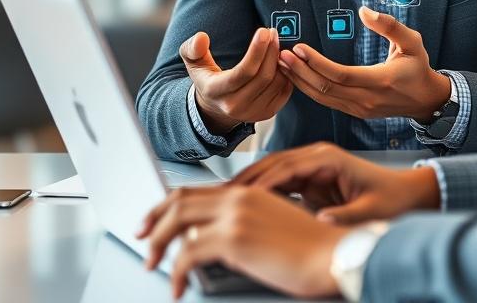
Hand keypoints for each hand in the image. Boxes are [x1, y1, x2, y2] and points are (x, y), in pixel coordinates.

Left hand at [136, 184, 346, 299]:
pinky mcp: (234, 238)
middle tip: (143, 238)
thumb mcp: (274, 225)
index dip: (170, 205)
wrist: (333, 255)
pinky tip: (178, 286)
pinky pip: (187, 253)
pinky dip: (175, 271)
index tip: (156, 221)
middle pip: (179, 199)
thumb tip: (214, 237)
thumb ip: (245, 222)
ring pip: (176, 220)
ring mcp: (236, 215)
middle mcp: (239, 197)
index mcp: (250, 192)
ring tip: (153, 263)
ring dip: (158, 243)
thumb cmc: (312, 248)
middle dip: (154, 219)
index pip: (197, 190)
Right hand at [180, 28, 292, 134]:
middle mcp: (234, 106)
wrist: (216, 107)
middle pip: (263, 76)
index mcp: (216, 91)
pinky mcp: (267, 113)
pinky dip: (286, 73)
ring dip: (280, 61)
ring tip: (276, 43)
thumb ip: (192, 49)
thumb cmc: (207, 78)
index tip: (264, 31)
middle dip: (271, 51)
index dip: (257, 50)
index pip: (243, 71)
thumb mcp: (194, 63)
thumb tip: (201, 37)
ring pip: (276, 83)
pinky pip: (284, 90)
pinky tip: (280, 60)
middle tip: (273, 32)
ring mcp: (252, 112)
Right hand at [234, 141, 440, 223]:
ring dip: (250, 185)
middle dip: (246, 180)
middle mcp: (317, 156)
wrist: (407, 193)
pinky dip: (262, 192)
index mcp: (329, 158)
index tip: (240, 197)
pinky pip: (280, 182)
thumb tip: (320, 222)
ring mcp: (313, 165)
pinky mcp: (312, 177)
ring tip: (223, 201)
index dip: (262, 182)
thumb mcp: (371, 210)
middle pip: (273, 164)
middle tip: (219, 197)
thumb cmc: (392, 199)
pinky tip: (246, 205)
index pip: (287, 166)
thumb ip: (345, 216)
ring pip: (272, 172)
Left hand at [277, 7, 450, 122]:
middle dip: (300, 71)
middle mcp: (367, 99)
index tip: (300, 48)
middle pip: (325, 88)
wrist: (426, 100)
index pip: (341, 75)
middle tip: (281, 55)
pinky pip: (328, 102)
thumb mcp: (413, 42)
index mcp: (381, 81)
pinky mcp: (356, 112)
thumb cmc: (419, 68)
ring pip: (323, 98)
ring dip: (300, 81)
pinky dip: (309, 89)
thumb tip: (364, 11)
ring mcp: (360, 109)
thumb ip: (390, 26)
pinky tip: (298, 76)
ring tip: (282, 64)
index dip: (317, 63)